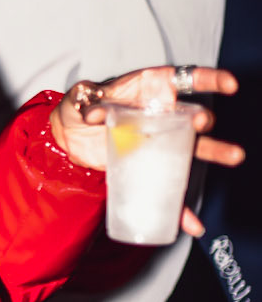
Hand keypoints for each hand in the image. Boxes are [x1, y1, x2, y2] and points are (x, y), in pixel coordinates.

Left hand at [50, 65, 243, 236]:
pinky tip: (193, 223)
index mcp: (149, 90)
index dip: (209, 78)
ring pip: (193, 149)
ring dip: (216, 153)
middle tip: (203, 123)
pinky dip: (181, 208)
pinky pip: (170, 189)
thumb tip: (94, 113)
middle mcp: (162, 115)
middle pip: (192, 116)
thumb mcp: (80, 99)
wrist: (67, 137)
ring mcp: (159, 143)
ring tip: (235, 156)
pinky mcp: (150, 167)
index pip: (184, 79)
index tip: (229, 84)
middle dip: (202, 119)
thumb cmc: (79, 107)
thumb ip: (87, 101)